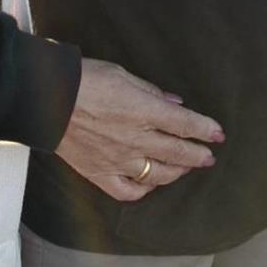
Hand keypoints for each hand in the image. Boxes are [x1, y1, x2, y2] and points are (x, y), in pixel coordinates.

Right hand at [55, 58, 224, 202]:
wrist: (47, 98)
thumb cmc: (85, 79)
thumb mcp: (123, 75)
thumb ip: (151, 92)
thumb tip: (174, 103)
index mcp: (144, 110)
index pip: (186, 124)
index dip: (206, 130)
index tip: (219, 134)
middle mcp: (136, 139)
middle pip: (178, 152)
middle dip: (198, 155)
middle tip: (209, 156)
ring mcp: (119, 159)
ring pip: (158, 174)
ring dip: (176, 172)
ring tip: (184, 168)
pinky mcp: (100, 173)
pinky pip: (128, 191)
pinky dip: (142, 190)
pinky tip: (149, 183)